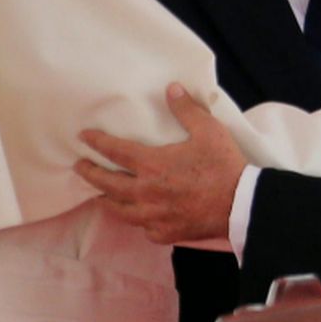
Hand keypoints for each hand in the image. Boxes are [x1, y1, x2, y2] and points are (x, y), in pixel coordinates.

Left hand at [75, 83, 245, 243]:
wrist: (241, 204)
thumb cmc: (223, 166)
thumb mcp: (208, 130)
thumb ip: (186, 109)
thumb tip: (171, 88)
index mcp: (153, 165)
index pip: (115, 152)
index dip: (97, 143)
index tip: (84, 137)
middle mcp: (146, 193)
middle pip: (107, 184)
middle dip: (90, 174)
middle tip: (79, 167)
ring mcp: (153, 216)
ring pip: (120, 211)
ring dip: (107, 200)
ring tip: (99, 196)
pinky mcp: (165, 233)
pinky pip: (142, 228)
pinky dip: (136, 220)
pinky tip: (136, 216)